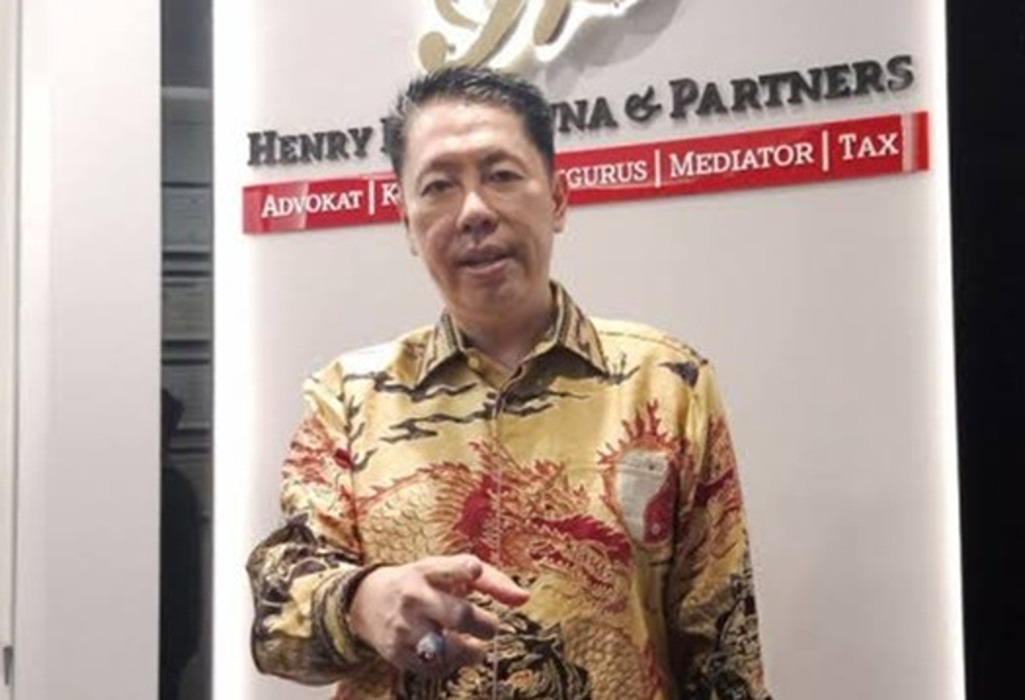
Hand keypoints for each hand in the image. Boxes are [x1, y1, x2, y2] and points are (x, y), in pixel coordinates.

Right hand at [347, 554, 528, 675]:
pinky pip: (435, 668)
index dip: (464, 570)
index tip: (474, 571)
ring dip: (470, 651)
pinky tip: (452, 653)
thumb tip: (524, 599)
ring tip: (473, 644)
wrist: (366, 601)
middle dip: (484, 625)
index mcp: (427, 572)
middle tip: (490, 627)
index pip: (448, 568)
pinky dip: (452, 664)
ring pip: (449, 649)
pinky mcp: (397, 653)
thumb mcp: (447, 571)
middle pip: (458, 615)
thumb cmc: (421, 583)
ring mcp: (404, 627)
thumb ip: (489, 581)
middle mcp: (414, 597)